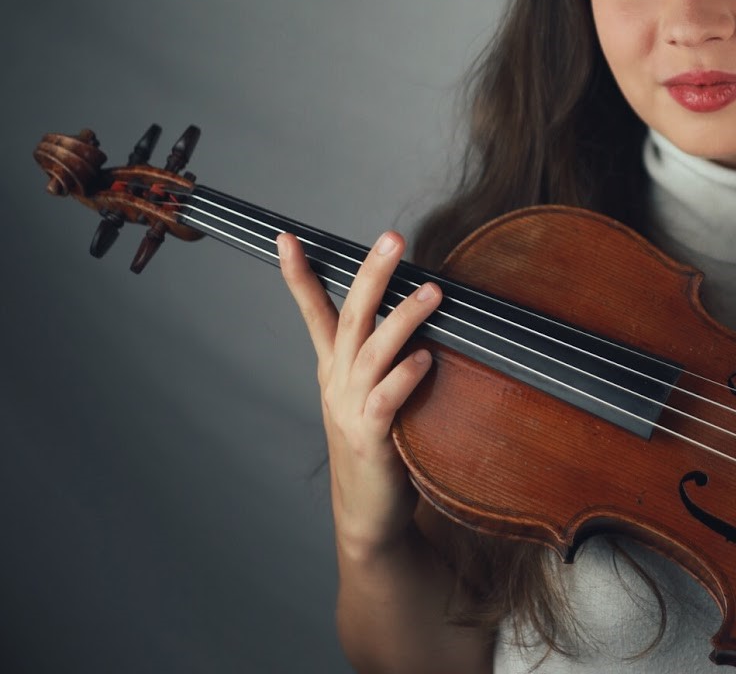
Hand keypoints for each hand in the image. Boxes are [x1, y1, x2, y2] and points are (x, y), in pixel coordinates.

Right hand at [278, 230, 440, 556]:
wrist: (369, 515)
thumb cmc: (380, 446)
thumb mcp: (373, 393)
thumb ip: (386, 354)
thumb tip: (417, 306)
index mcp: (334, 368)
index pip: (314, 312)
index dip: (299, 276)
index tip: (287, 237)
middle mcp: (338, 383)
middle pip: (349, 318)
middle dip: (370, 274)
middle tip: (392, 238)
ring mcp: (351, 410)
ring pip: (372, 353)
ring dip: (402, 318)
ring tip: (432, 291)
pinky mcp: (372, 440)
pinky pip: (386, 401)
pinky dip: (405, 376)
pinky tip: (426, 358)